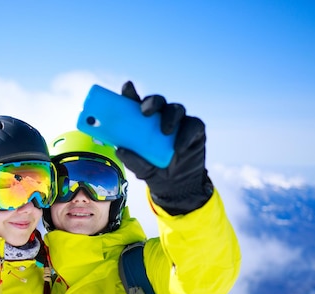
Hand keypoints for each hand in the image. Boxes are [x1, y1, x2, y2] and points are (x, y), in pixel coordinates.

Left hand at [117, 81, 212, 214]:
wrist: (177, 185)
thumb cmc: (155, 170)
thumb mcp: (141, 169)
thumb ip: (132, 160)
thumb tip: (120, 150)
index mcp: (143, 121)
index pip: (135, 102)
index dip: (130, 93)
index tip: (127, 87)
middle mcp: (161, 117)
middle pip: (157, 101)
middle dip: (152, 102)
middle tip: (145, 112)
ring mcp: (179, 122)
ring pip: (176, 109)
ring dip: (171, 117)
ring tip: (165, 131)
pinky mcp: (195, 130)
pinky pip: (193, 125)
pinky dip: (186, 134)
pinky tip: (179, 146)